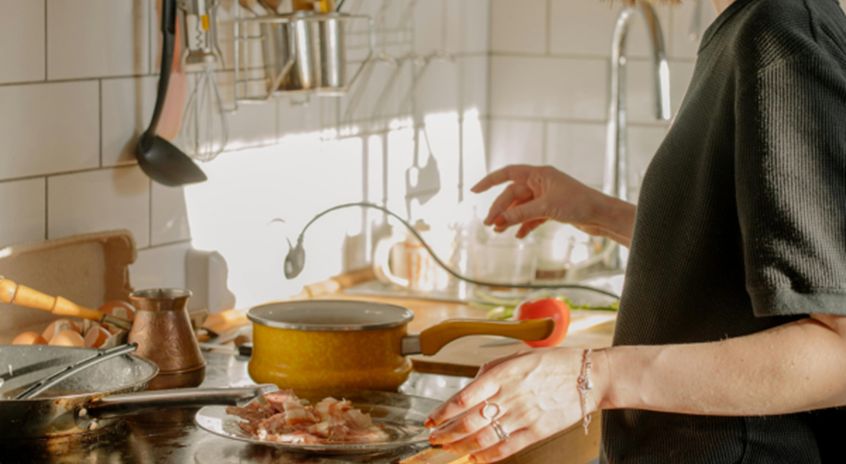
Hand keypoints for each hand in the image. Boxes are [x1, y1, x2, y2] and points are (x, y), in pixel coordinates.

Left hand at [425, 348, 604, 462]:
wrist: (587, 376)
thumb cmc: (552, 363)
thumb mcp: (515, 357)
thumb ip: (489, 373)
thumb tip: (468, 389)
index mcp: (502, 375)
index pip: (462, 398)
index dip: (442, 412)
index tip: (430, 420)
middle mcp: (510, 396)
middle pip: (468, 421)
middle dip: (446, 433)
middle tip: (434, 438)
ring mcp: (523, 416)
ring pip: (483, 438)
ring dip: (461, 446)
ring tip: (449, 449)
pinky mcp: (536, 432)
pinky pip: (505, 448)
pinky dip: (486, 456)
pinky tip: (475, 458)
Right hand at [471, 165, 604, 237]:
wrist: (602, 215)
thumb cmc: (579, 204)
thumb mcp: (546, 208)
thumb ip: (520, 213)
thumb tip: (498, 221)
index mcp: (539, 173)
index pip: (508, 173)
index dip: (489, 181)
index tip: (474, 190)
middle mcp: (541, 182)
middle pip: (512, 194)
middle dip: (500, 209)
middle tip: (489, 224)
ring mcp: (546, 196)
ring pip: (520, 207)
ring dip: (510, 219)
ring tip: (498, 232)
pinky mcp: (551, 209)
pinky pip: (531, 216)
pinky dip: (524, 225)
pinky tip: (518, 236)